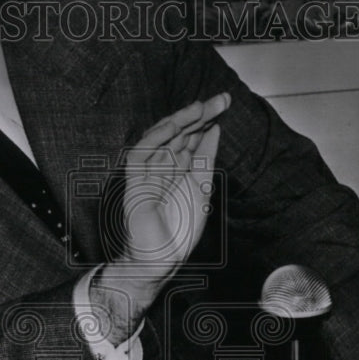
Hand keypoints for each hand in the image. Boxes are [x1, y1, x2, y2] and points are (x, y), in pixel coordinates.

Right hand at [122, 92, 229, 270]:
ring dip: (180, 121)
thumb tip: (214, 129)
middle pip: (178, 133)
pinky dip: (154, 139)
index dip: (207, 119)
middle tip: (221, 99)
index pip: (191, 136)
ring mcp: (146, 173)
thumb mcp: (201, 189)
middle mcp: (161, 166)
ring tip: (201, 107)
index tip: (225, 103)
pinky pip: (139, 155)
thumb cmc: (179, 231)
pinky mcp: (133, 183)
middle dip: (199, 115)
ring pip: (159, 139)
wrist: (160, 260)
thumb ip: (205, 160)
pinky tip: (172, 125)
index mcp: (177, 168)